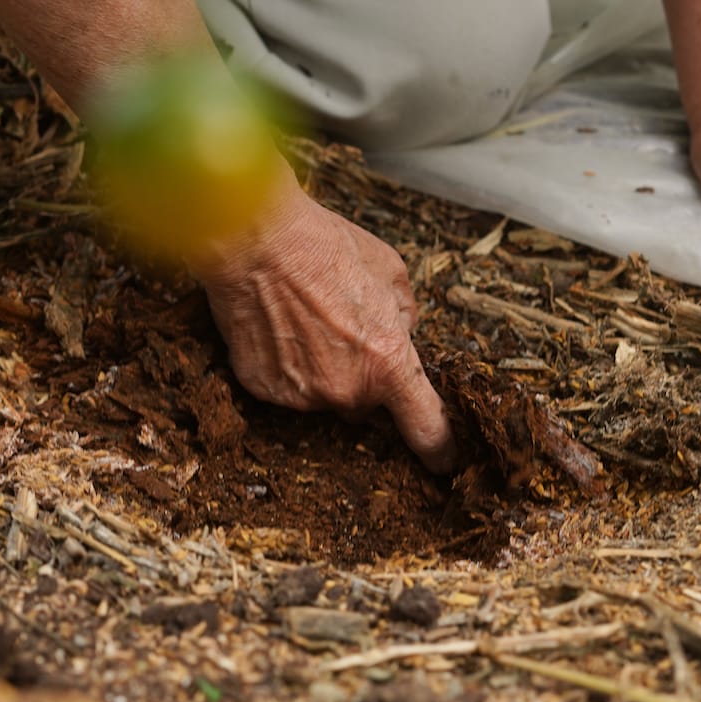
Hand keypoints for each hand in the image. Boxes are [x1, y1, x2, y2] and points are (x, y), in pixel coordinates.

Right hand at [196, 167, 455, 473]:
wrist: (256, 240)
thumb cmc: (326, 246)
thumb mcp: (391, 272)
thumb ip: (404, 317)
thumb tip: (401, 335)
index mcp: (389, 365)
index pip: (426, 428)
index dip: (439, 449)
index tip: (444, 462)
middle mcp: (347, 391)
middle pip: (365, 404)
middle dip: (362, 377)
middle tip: (342, 330)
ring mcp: (302, 396)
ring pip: (323, 395)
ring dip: (321, 369)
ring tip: (304, 320)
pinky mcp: (264, 390)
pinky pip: (286, 388)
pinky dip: (285, 366)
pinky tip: (278, 328)